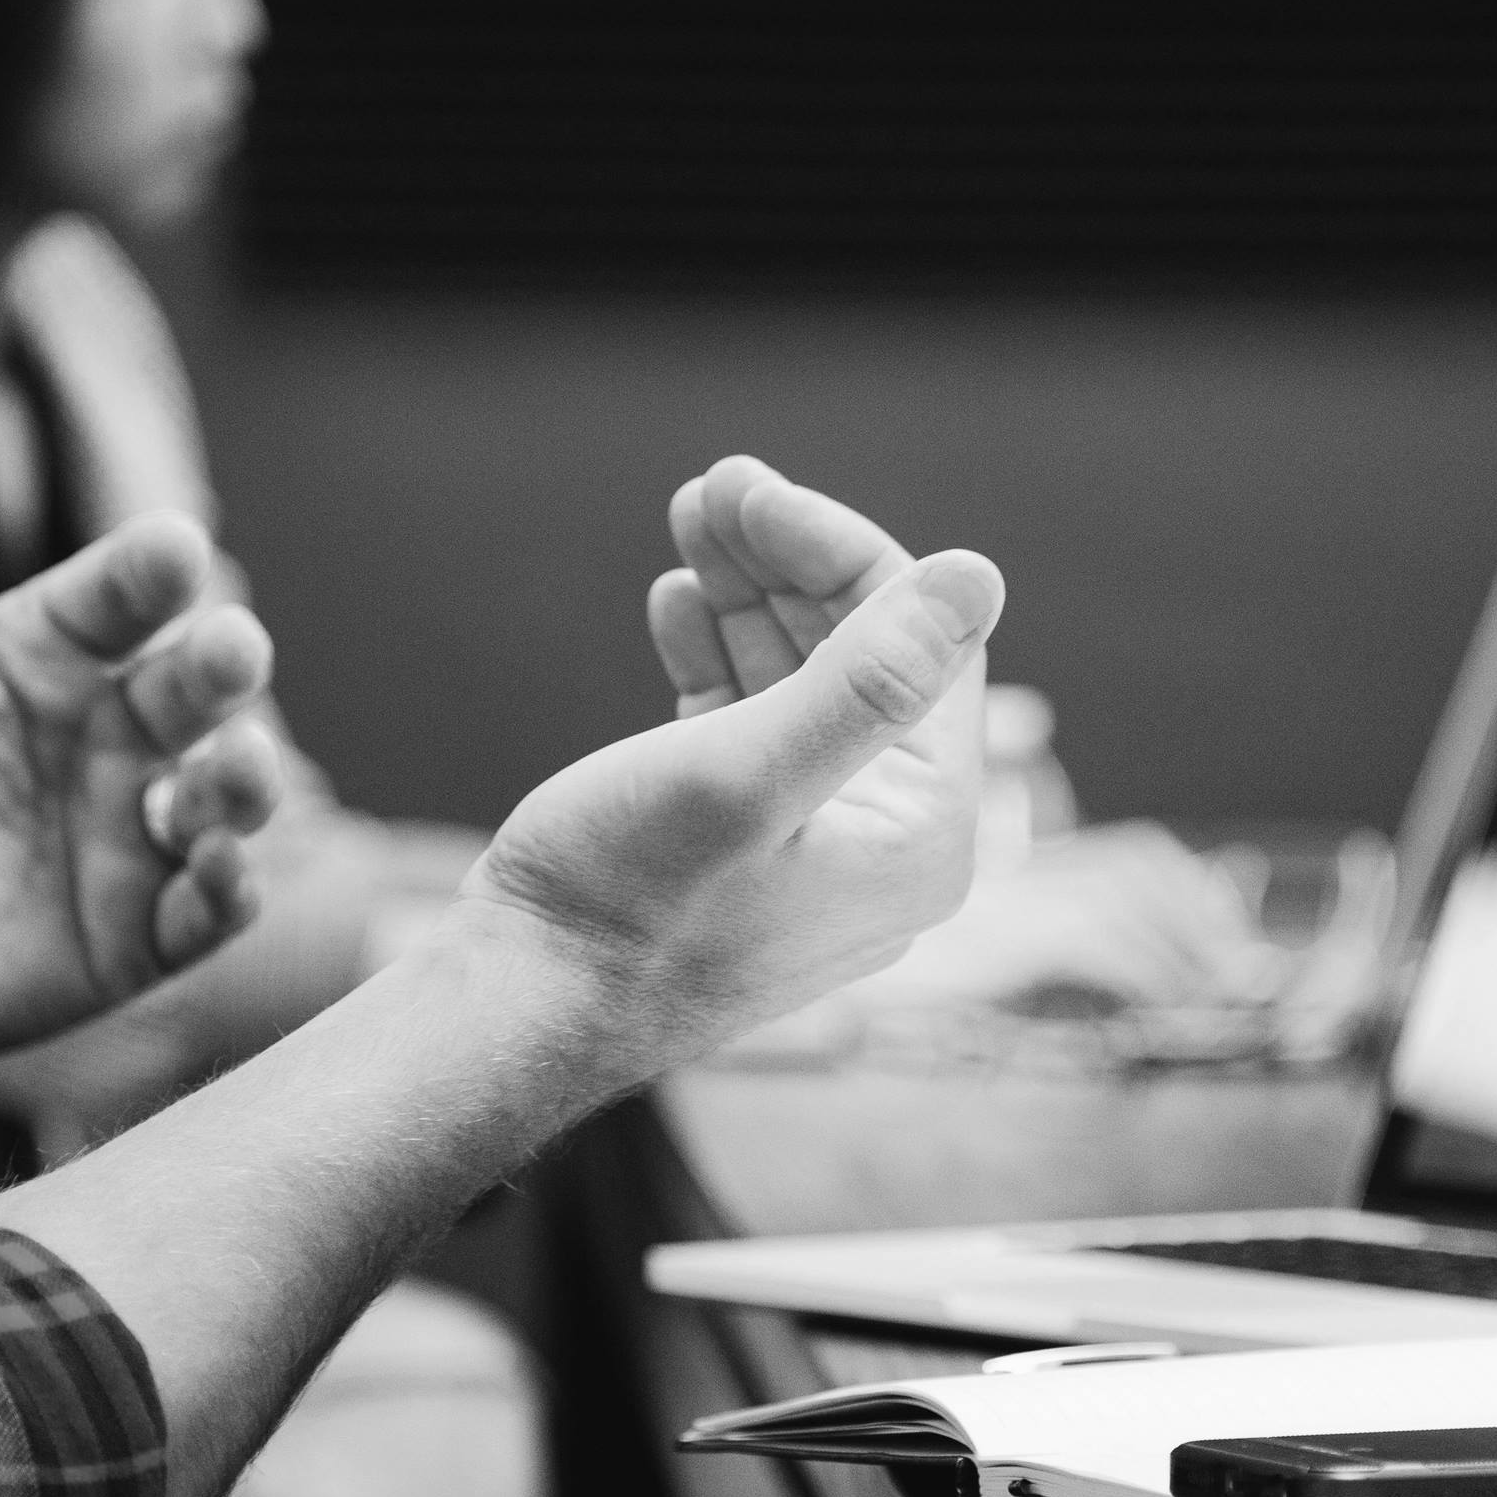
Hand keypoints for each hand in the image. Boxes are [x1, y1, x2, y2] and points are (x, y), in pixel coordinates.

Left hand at [0, 331, 283, 1128]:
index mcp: (48, 654)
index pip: (121, 594)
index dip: (150, 572)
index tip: (170, 547)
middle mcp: (106, 736)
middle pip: (195, 688)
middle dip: (224, 667)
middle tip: (230, 650)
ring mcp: (130, 834)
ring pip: (228, 794)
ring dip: (246, 781)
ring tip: (230, 772)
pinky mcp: (136, 933)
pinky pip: (210, 909)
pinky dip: (231, 889)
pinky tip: (217, 871)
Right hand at [454, 456, 1005, 1083]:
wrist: (517, 1011)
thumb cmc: (625, 905)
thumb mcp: (746, 774)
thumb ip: (868, 678)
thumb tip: (980, 574)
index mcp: (923, 835)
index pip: (921, 647)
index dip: (840, 552)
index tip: (751, 490)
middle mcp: (886, 844)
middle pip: (863, 657)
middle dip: (788, 562)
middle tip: (713, 485)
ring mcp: (814, 847)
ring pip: (800, 682)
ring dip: (747, 595)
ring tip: (689, 518)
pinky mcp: (742, 847)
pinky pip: (753, 727)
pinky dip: (718, 657)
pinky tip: (676, 602)